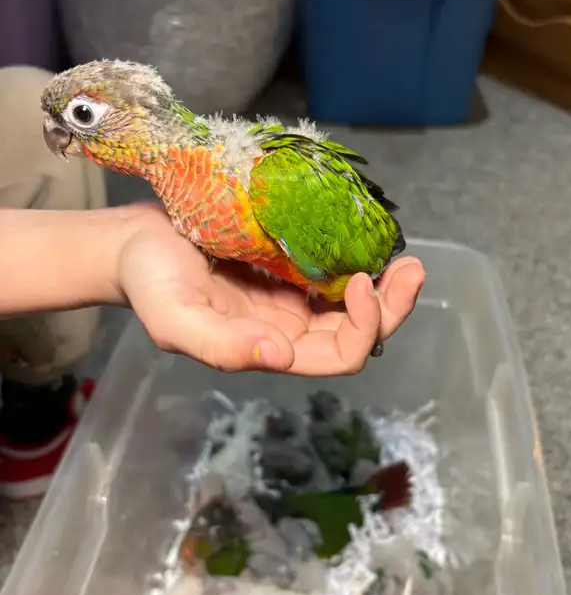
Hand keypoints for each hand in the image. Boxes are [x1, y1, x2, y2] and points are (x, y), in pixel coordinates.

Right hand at [117, 203, 424, 375]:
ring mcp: (293, 296)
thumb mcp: (175, 320)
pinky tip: (369, 237)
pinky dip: (359, 257)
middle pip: (360, 332)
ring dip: (386, 284)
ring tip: (405, 256)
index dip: (364, 328)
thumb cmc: (149, 282)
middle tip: (412, 268)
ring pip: (355, 302)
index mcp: (271, 348)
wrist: (134, 243)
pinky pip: (337, 269)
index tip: (365, 283)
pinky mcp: (289, 264)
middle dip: (392, 307)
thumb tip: (282, 357)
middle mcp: (291, 329)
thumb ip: (222, 347)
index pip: (339, 356)